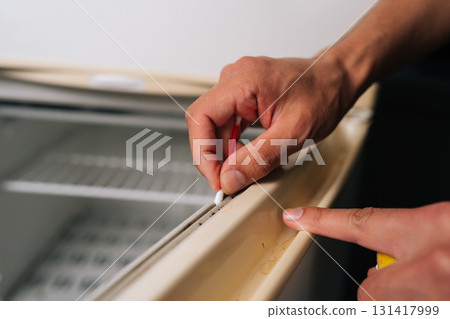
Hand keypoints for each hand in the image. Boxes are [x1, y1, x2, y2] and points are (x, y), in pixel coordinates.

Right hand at [186, 55, 354, 193]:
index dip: (203, 153)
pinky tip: (247, 154)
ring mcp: (237, 84)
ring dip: (226, 152)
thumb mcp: (293, 133)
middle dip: (216, 156)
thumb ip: (258, 158)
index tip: (217, 178)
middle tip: (232, 180)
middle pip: (205, 123)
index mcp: (244, 80)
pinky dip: (234, 142)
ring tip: (246, 167)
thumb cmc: (323, 94)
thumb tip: (230, 178)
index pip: (201, 117)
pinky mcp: (242, 94)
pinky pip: (227, 121)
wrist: (337, 79)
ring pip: (215, 126)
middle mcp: (235, 78)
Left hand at [283, 202, 449, 299]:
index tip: (295, 217)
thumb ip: (414, 237)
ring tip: (438, 286)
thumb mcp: (447, 226)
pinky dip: (420, 304)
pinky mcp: (438, 312)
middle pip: (373, 288)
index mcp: (431, 227)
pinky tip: (440, 293)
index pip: (360, 223)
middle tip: (424, 277)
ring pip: (390, 304)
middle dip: (388, 286)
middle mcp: (431, 265)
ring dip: (409, 299)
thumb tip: (382, 265)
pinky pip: (407, 311)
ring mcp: (435, 298)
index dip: (323, 221)